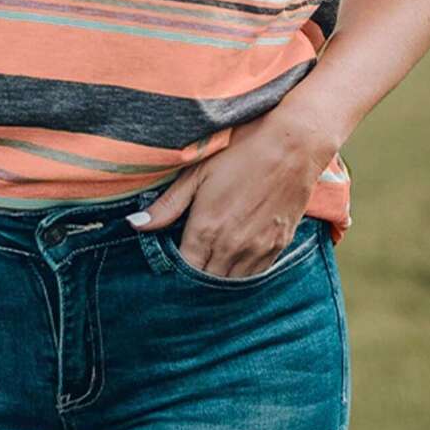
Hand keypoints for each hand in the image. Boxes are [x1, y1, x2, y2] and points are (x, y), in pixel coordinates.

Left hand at [126, 99, 341, 278]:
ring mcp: (258, 249)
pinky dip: (242, 276)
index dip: (174, 274)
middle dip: (194, 282)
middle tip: (185, 274)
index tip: (167, 270)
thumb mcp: (198, 170)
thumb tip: (135, 224)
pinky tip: (233, 264)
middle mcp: (231, 247)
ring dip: (218, 281)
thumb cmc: (241, 150)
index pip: (184, 270)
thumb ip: (168, 204)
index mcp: (207, 229)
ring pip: (232, 284)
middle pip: (207, 283)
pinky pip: (256, 275)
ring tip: (207, 270)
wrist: (294, 145)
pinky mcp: (279, 246)